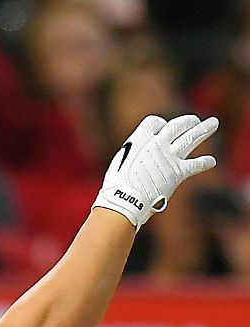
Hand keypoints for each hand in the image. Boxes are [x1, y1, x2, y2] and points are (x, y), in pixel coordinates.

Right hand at [93, 115, 218, 227]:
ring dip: (204, 130)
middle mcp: (156, 143)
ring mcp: (169, 157)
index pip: (155, 122)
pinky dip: (205, 163)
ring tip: (213, 123)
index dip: (160, 125)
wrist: (125, 201)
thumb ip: (134, 153)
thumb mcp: (120, 163)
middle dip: (188, 122)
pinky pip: (197, 164)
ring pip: (192, 138)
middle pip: (177, 125)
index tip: (162, 129)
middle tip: (194, 121)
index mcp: (138, 139)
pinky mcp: (178, 172)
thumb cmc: (116, 186)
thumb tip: (142, 155)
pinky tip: (211, 161)